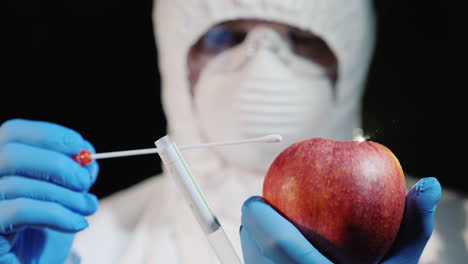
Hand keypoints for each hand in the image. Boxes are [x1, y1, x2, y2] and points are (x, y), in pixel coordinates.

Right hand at [0, 119, 98, 262]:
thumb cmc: (47, 231)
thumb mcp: (64, 195)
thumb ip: (73, 172)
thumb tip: (87, 159)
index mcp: (0, 166)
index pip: (12, 133)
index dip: (49, 134)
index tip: (82, 147)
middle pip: (11, 153)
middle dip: (57, 164)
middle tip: (85, 181)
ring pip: (18, 184)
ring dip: (66, 195)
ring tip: (88, 206)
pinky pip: (20, 211)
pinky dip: (57, 214)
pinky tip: (77, 223)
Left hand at [240, 177, 440, 263]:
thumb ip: (415, 226)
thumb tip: (429, 184)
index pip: (278, 244)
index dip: (258, 216)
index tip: (258, 198)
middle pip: (252, 248)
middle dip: (252, 222)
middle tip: (265, 208)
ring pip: (249, 259)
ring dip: (252, 239)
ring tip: (268, 225)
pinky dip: (255, 253)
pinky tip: (270, 249)